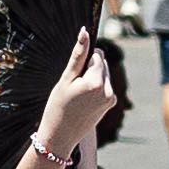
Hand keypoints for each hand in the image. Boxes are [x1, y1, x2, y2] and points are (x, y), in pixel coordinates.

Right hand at [37, 35, 118, 154]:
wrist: (59, 137)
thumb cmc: (57, 107)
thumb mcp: (65, 79)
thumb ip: (78, 55)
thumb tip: (85, 32)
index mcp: (97, 82)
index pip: (97, 54)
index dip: (83, 60)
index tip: (73, 75)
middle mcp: (109, 90)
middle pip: (102, 63)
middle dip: (89, 69)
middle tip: (73, 87)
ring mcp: (111, 99)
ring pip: (103, 74)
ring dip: (92, 78)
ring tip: (77, 95)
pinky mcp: (111, 104)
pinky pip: (104, 86)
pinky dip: (95, 88)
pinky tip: (83, 100)